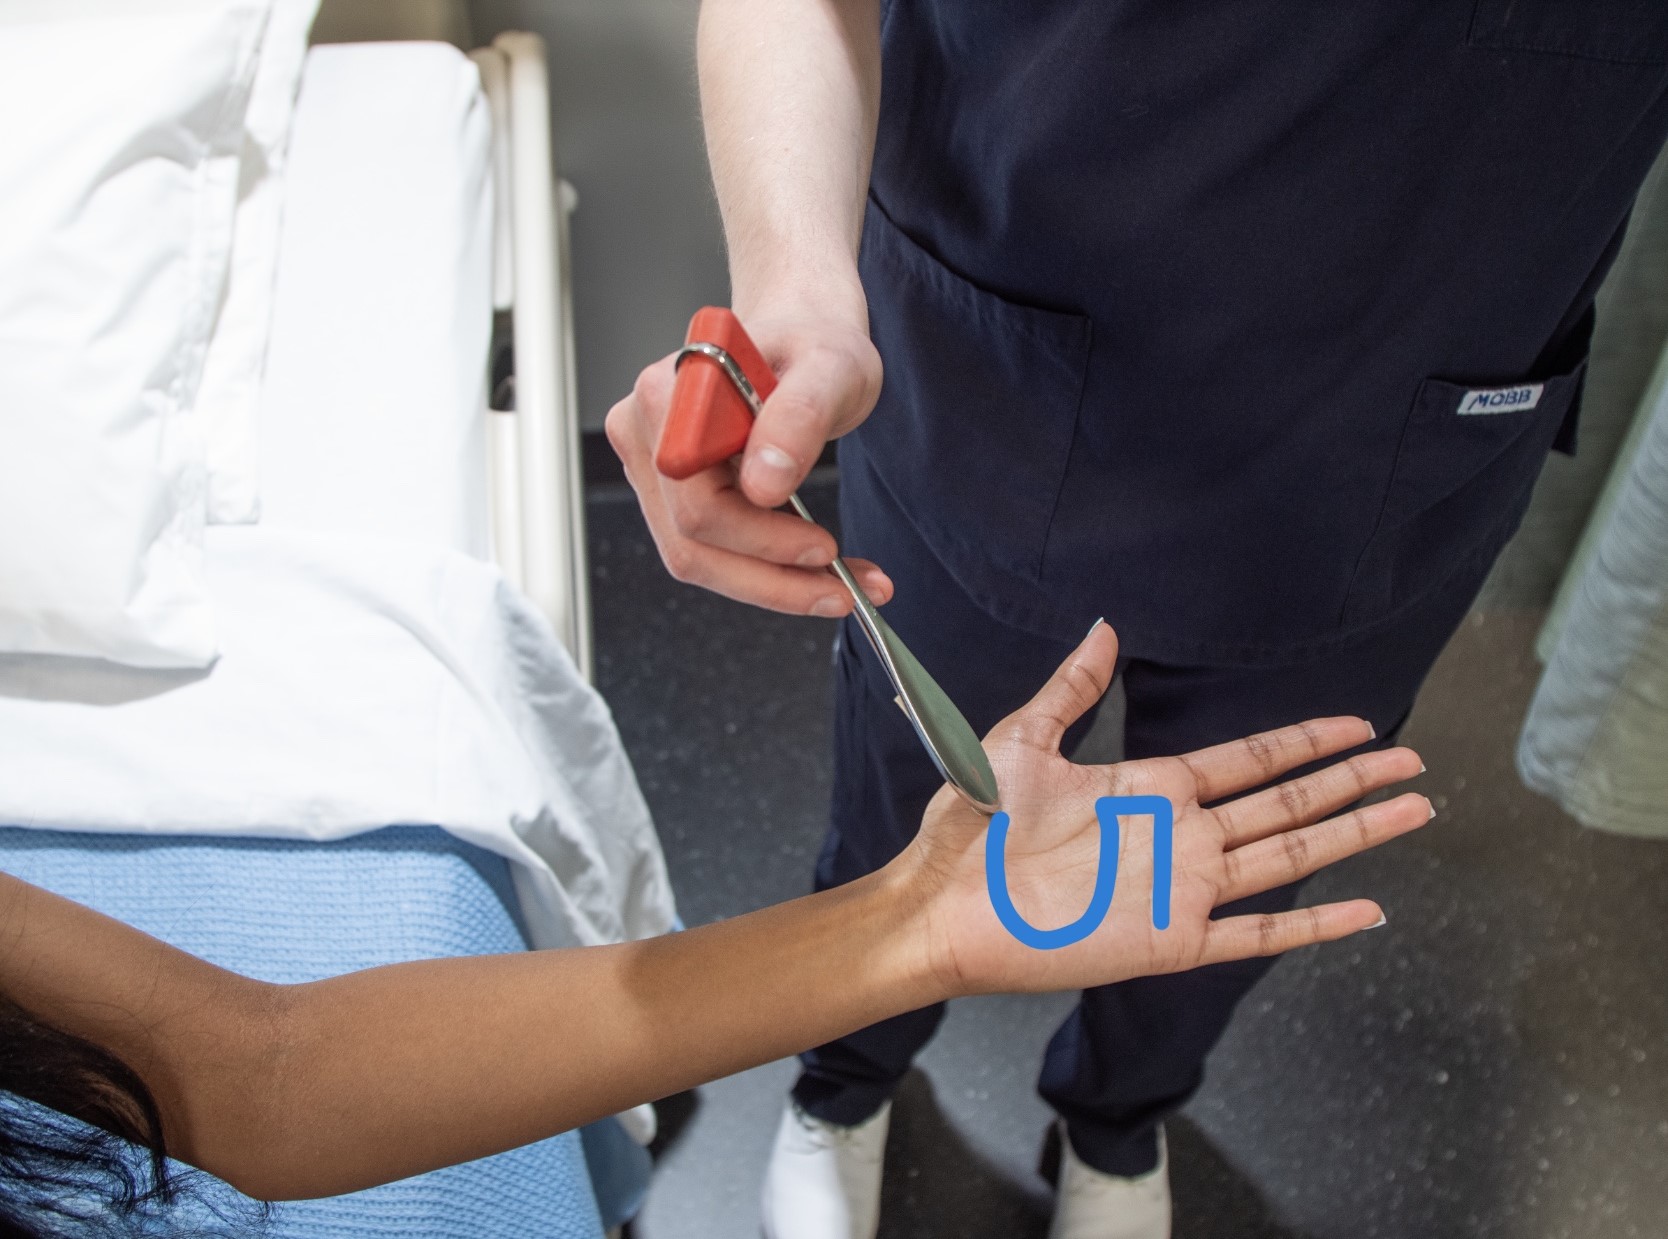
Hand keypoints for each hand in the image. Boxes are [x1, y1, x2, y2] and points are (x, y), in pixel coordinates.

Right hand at [605, 310, 891, 616]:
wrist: (804, 338)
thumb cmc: (813, 344)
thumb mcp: (831, 369)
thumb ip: (798, 418)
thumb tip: (764, 485)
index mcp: (670, 395)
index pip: (698, 502)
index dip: (760, 539)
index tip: (825, 548)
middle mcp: (645, 432)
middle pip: (692, 542)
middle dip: (774, 579)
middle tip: (844, 590)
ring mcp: (651, 467)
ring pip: (698, 559)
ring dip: (773, 586)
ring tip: (841, 588)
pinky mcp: (670, 494)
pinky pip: (709, 551)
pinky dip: (765, 573)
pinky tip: (815, 573)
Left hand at [898, 622, 1431, 997]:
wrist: (940, 903)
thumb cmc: (970, 825)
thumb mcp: (1023, 739)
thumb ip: (1073, 688)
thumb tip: (1106, 629)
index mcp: (1149, 788)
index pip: (1249, 760)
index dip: (1305, 741)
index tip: (1356, 724)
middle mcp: (1178, 836)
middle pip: (1287, 804)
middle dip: (1352, 781)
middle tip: (1412, 761)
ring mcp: (1181, 889)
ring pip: (1288, 857)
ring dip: (1353, 835)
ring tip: (1412, 811)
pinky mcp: (1171, 941)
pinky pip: (1257, 935)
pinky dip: (1313, 926)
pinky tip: (1365, 910)